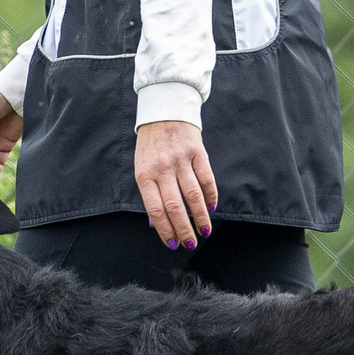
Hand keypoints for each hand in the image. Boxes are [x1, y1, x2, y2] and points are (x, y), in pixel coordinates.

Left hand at [136, 120, 216, 247]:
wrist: (164, 111)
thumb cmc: (151, 145)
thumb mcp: (142, 167)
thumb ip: (149, 193)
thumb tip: (154, 222)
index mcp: (144, 175)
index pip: (155, 209)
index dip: (165, 230)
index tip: (172, 244)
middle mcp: (162, 168)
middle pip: (175, 207)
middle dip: (184, 230)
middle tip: (191, 244)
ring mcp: (181, 160)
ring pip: (193, 196)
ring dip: (200, 218)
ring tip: (205, 231)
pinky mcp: (197, 152)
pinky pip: (206, 179)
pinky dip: (210, 196)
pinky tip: (211, 208)